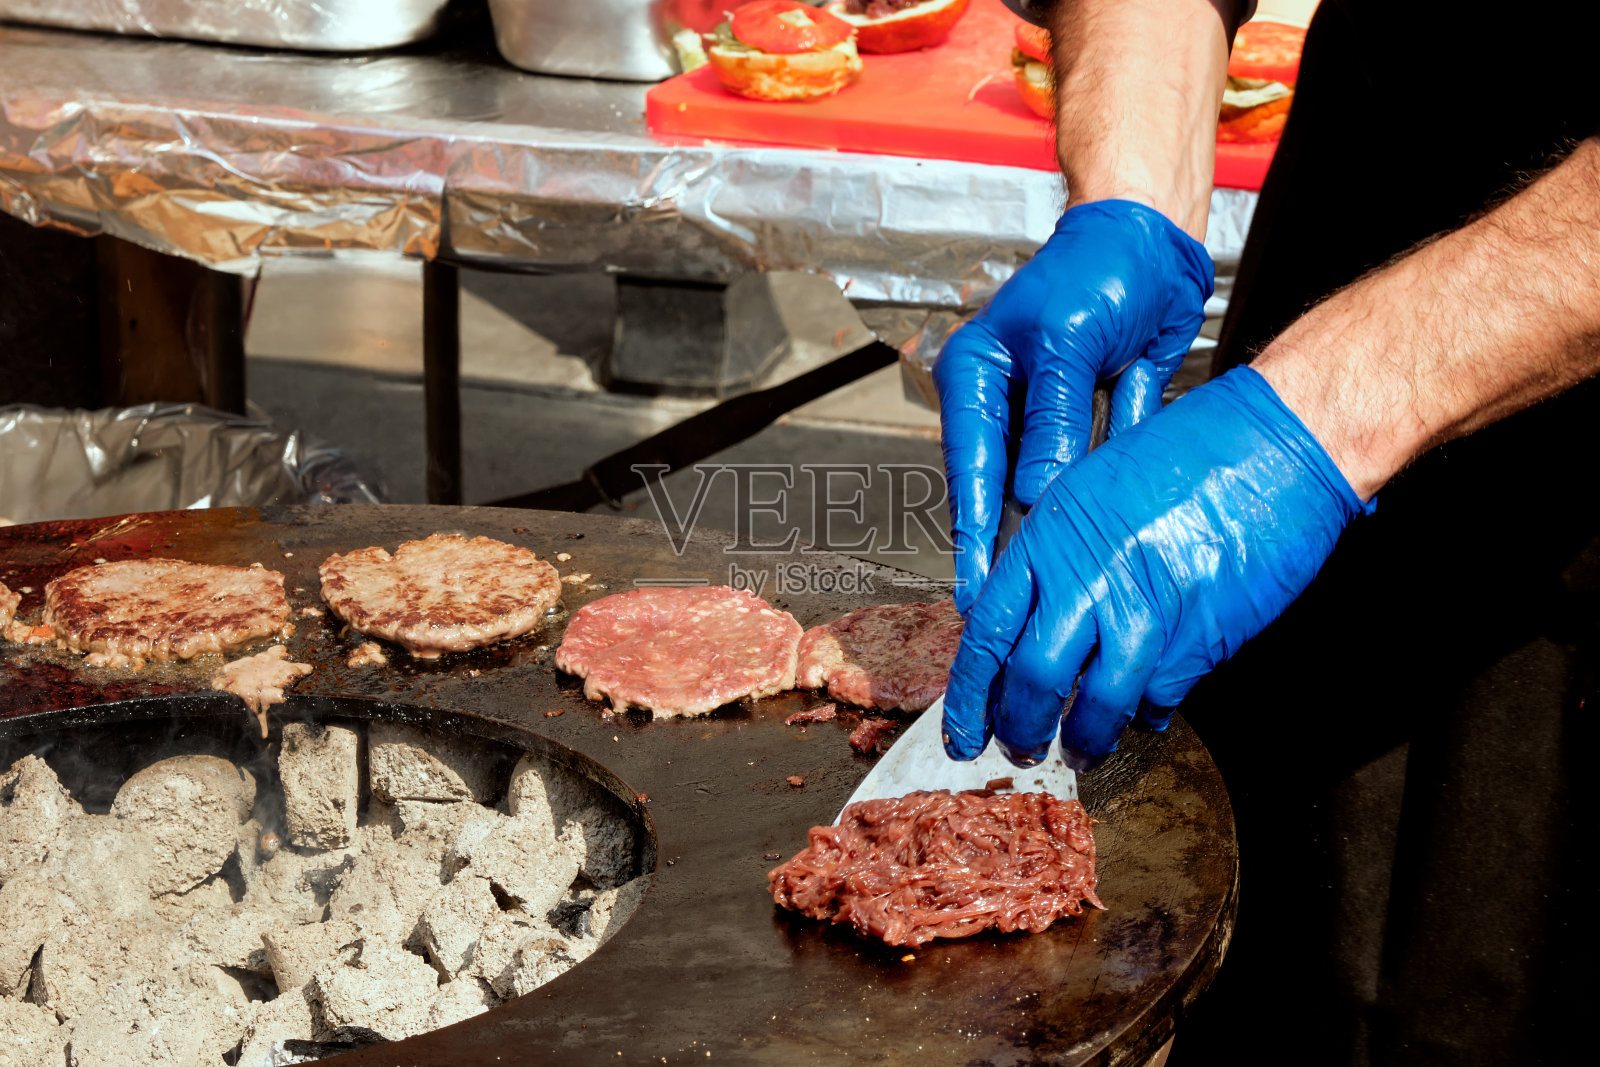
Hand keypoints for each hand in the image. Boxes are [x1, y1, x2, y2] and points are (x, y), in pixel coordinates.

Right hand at [934, 200, 1212, 613]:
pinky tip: (1122, 490)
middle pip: (1003, 488)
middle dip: (1016, 541)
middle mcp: (1005, 403)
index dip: (972, 533)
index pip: (970, 466)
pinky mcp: (1090, 424)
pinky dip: (1113, 473)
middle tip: (1018, 604)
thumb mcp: (1070, 342)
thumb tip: (1035, 494)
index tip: (975, 591)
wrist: (1156, 241)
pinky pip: (1097, 467)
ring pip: (1052, 486)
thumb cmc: (1099, 268)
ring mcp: (1048, 418)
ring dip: (1070, 515)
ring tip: (1072, 574)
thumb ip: (1054, 420)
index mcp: (975, 378)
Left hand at [941, 367, 1370, 770]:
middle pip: (1031, 678)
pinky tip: (1142, 717)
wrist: (1283, 443)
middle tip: (1017, 750)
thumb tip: (1029, 615)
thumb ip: (1058, 549)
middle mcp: (1090, 575)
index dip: (969, 690)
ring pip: (1095, 704)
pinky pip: (1159, 698)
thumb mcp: (1096, 482)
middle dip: (1017, 727)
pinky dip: (1146, 715)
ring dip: (1083, 740)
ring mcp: (1147, 610)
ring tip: (1078, 752)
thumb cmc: (1196, 449)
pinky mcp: (1200, 638)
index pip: (988, 630)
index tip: (961, 727)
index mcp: (1053, 534)